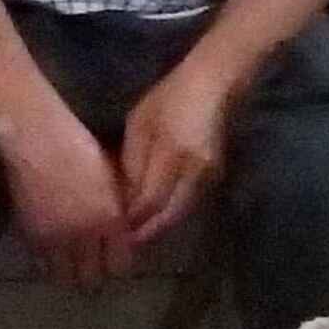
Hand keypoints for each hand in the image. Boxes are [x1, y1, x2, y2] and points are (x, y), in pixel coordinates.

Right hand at [1, 106, 131, 287]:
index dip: (119, 265)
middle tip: (94, 267)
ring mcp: (54, 239)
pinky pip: (41, 263)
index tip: (116, 258)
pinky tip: (52, 251)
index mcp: (109, 220)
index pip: (120, 264)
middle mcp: (84, 236)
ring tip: (71, 265)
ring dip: (70, 274)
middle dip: (95, 276)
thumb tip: (122, 230)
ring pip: (63, 277)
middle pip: (91, 278)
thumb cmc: (78, 147)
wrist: (36, 140)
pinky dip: (48, 263)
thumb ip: (118, 209)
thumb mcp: (110, 178)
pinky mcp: (30, 236)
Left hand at [120, 53, 241, 245]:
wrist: (215, 84)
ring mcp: (208, 174)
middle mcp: (194, 170)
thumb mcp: (140, 122)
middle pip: (168, 213)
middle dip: (146, 231)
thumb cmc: (170, 96)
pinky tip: (158, 216)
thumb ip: (132, 159)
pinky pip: (190, 202)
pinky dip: (172, 213)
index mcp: (172, 153)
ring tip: (138, 237)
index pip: (150, 199)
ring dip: (160, 226)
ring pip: (181, 211)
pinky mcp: (214, 174)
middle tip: (124, 245)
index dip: (132, 219)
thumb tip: (124, 194)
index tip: (113, 230)